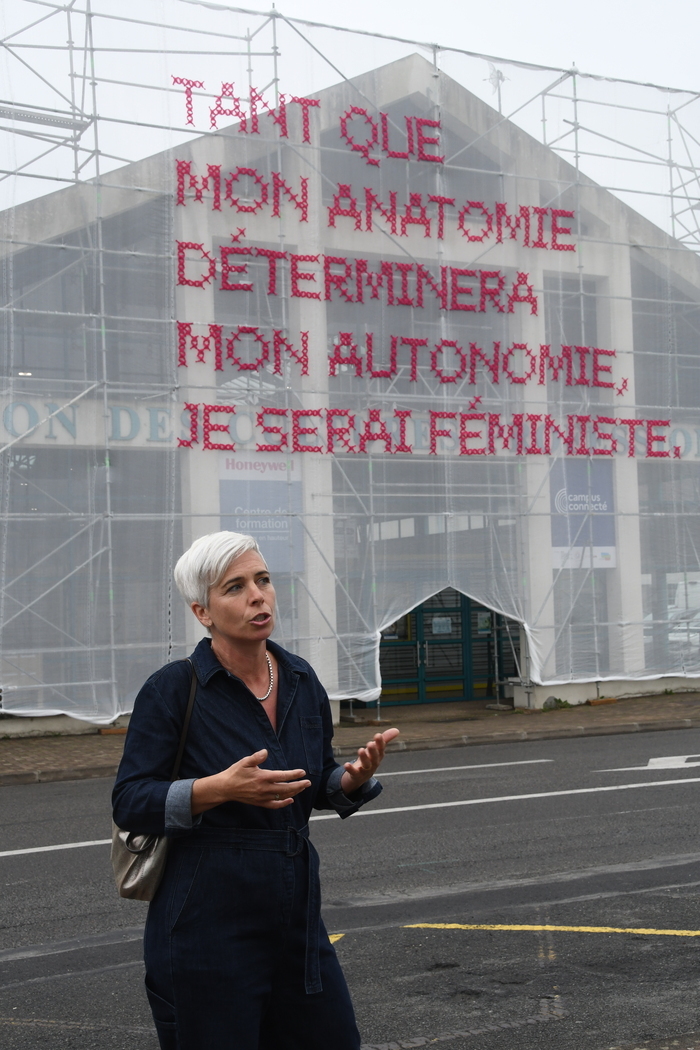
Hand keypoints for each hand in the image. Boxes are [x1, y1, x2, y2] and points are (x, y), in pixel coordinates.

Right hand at [191, 749, 310, 813]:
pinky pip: (274, 805)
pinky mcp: (259, 803)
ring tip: (302, 788)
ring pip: (282, 796)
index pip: (282, 776)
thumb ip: (257, 757)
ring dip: (293, 793)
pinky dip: (283, 804)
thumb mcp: (245, 761)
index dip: (293, 775)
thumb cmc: (235, 773)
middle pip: (285, 788)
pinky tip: (290, 800)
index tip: (302, 772)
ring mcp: (262, 797)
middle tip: (308, 783)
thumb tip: (266, 752)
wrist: (225, 788)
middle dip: (298, 785)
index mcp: (262, 777)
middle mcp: (264, 789)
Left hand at [340, 728, 399, 796]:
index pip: (381, 749)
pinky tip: (346, 764)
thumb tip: (397, 730)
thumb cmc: (370, 759)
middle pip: (374, 758)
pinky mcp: (356, 775)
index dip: (380, 743)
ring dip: (364, 758)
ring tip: (360, 750)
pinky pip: (354, 773)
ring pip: (366, 765)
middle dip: (373, 751)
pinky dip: (350, 769)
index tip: (378, 735)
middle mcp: (373, 763)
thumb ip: (385, 739)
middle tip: (370, 743)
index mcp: (378, 756)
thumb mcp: (377, 749)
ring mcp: (365, 770)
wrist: (361, 777)